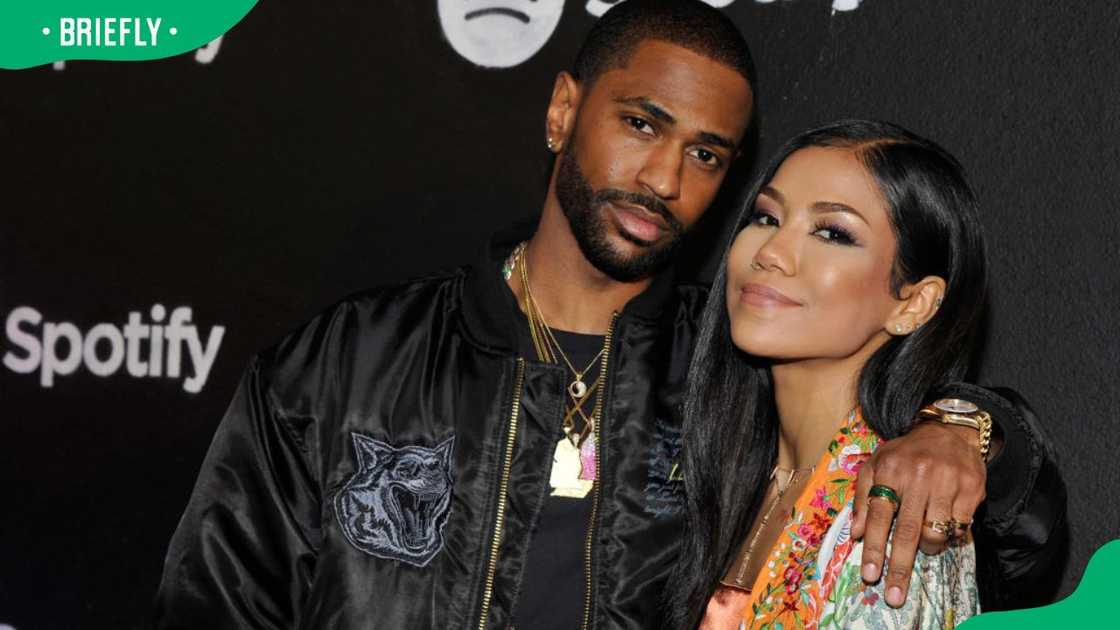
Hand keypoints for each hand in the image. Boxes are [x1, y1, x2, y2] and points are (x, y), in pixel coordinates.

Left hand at [850, 421, 985, 607]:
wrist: (949, 431)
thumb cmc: (906, 454)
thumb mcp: (876, 465)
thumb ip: (862, 497)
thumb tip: (853, 533)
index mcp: (890, 470)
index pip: (877, 515)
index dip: (873, 547)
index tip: (869, 574)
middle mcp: (918, 476)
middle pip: (906, 531)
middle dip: (899, 566)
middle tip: (894, 595)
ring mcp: (947, 482)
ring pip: (935, 533)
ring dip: (928, 549)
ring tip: (924, 546)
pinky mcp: (972, 488)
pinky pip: (960, 527)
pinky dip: (951, 535)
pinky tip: (946, 527)